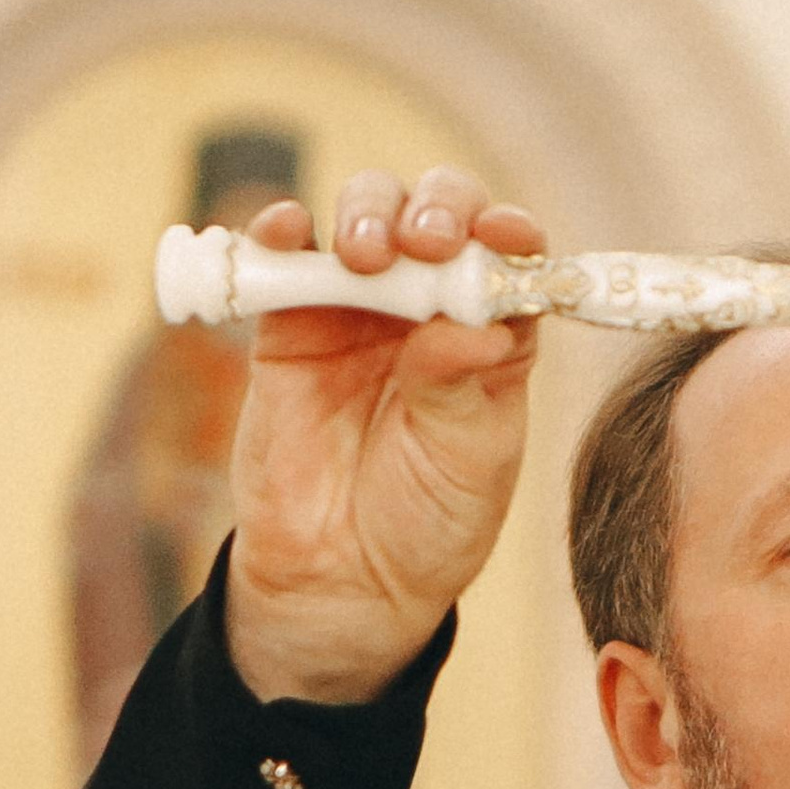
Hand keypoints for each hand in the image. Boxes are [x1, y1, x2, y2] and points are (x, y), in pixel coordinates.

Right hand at [224, 167, 544, 706]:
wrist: (343, 579)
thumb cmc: (427, 518)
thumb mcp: (468, 459)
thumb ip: (462, 385)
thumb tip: (473, 322)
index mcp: (492, 331)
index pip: (509, 255)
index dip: (508, 231)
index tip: (504, 235)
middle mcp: (430, 305)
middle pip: (437, 215)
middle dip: (436, 209)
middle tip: (428, 241)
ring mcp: (358, 307)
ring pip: (365, 217)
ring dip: (367, 214)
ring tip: (366, 254)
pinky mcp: (288, 324)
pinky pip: (282, 257)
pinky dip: (279, 229)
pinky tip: (284, 229)